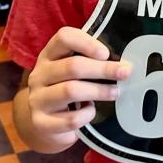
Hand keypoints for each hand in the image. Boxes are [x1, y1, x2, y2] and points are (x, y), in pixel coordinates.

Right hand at [26, 27, 132, 149]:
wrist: (45, 124)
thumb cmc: (68, 89)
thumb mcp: (74, 72)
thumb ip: (92, 62)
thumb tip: (125, 62)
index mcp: (49, 56)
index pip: (63, 38)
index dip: (86, 42)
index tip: (106, 53)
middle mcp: (39, 75)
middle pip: (72, 66)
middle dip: (103, 69)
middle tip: (125, 73)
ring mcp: (38, 99)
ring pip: (70, 90)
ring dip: (99, 91)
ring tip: (116, 92)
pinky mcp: (41, 123)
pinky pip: (69, 119)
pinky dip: (86, 115)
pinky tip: (92, 112)